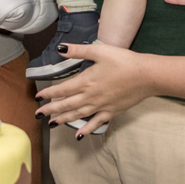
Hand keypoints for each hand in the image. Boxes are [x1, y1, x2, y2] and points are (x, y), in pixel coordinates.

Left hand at [36, 44, 154, 137]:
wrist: (146, 75)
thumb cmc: (124, 61)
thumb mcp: (100, 51)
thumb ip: (79, 51)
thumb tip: (60, 48)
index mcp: (86, 81)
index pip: (62, 89)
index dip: (49, 94)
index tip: (38, 97)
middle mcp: (90, 96)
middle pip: (67, 105)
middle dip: (51, 109)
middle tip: (39, 114)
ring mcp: (101, 106)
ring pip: (78, 115)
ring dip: (63, 120)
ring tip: (52, 123)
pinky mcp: (111, 112)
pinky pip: (96, 123)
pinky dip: (86, 129)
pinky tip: (79, 135)